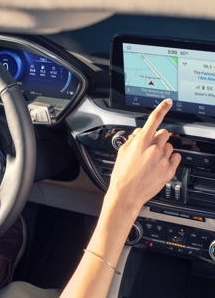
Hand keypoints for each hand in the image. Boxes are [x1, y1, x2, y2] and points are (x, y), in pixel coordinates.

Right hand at [106, 99, 180, 215]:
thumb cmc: (121, 176)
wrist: (126, 195)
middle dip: (158, 138)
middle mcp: (154, 149)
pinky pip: (176, 157)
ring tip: (152, 161)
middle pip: (164, 133)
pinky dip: (170, 159)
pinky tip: (159, 165)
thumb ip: (132, 139)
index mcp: (141, 143)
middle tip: (150, 148)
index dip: (162, 108)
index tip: (168, 102)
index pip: (154, 119)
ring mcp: (163, 159)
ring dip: (163, 150)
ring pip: (169, 146)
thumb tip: (139, 132)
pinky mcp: (169, 170)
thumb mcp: (121, 153)